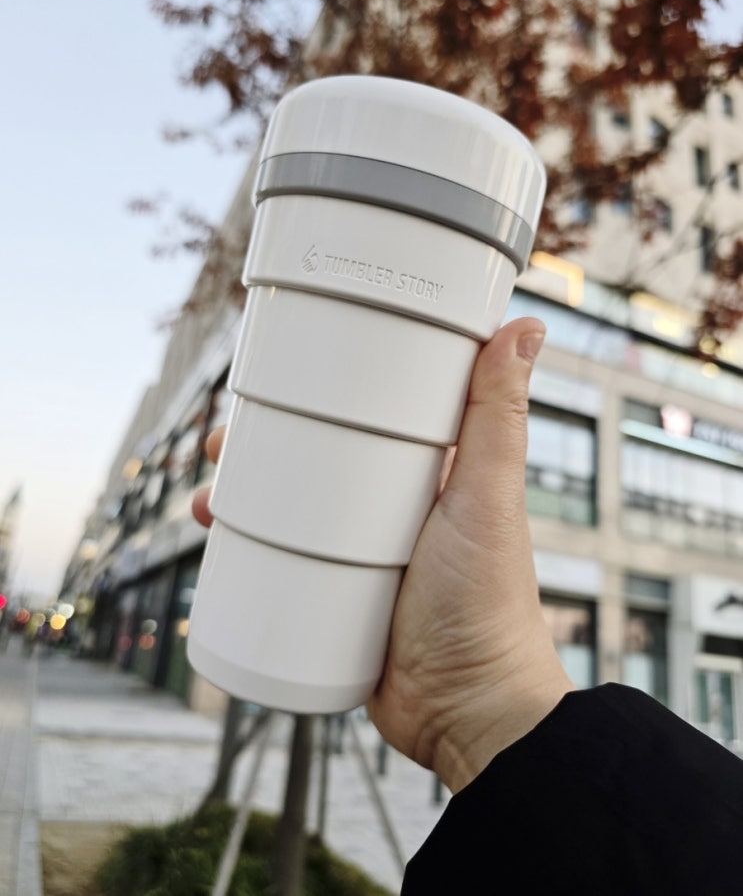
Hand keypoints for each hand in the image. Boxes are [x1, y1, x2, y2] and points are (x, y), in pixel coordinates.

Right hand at [193, 317, 572, 792]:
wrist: (468, 713)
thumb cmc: (490, 603)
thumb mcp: (486, 495)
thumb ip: (498, 416)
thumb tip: (523, 324)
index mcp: (432, 473)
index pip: (374, 410)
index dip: (326, 386)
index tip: (283, 371)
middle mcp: (394, 507)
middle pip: (320, 456)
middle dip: (268, 443)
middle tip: (225, 439)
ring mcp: (362, 553)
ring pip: (294, 508)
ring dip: (248, 495)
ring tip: (211, 497)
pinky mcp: (338, 598)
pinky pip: (287, 563)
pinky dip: (251, 550)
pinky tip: (218, 544)